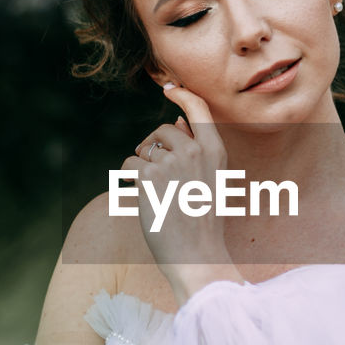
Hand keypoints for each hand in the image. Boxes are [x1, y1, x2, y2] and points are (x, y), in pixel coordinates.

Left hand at [119, 84, 242, 303]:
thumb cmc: (204, 222)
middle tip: (154, 169)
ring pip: (144, 150)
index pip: (199, 109)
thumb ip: (197, 149)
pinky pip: (128, 166)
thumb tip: (178, 120)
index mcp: (216, 151)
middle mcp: (195, 152)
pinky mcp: (150, 177)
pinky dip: (128, 181)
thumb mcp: (211, 181)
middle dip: (153, 146)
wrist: (198, 255)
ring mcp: (172, 163)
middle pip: (163, 130)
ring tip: (154, 193)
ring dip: (141, 167)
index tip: (169, 89)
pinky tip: (141, 198)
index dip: (182, 95)